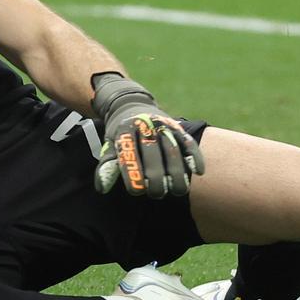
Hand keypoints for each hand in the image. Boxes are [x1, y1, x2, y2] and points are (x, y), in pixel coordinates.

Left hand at [91, 75, 204, 197]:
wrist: (131, 106)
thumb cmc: (121, 133)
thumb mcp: (110, 143)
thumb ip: (108, 164)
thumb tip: (102, 188)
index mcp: (124, 130)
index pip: (128, 154)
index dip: (133, 174)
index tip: (136, 192)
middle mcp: (144, 125)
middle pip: (152, 154)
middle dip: (156, 178)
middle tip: (157, 194)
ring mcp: (162, 125)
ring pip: (173, 151)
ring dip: (178, 173)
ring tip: (178, 190)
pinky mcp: (178, 127)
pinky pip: (189, 142)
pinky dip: (195, 156)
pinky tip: (198, 172)